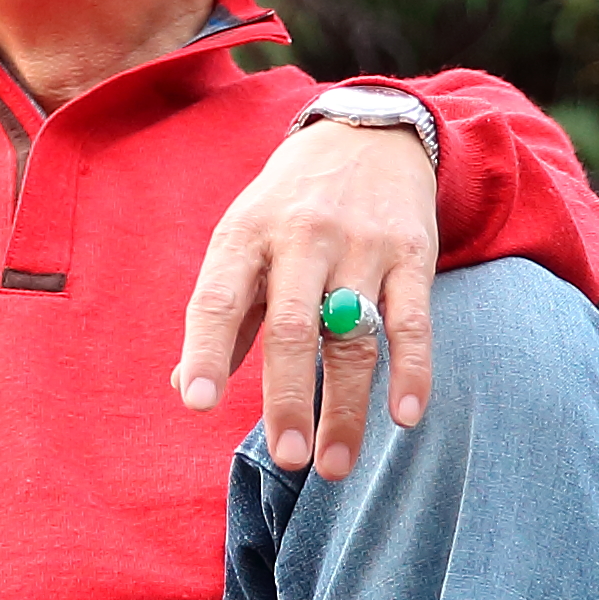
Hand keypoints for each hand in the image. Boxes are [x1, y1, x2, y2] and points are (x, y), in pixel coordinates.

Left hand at [176, 118, 441, 480]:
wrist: (367, 134)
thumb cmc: (289, 207)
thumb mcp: (242, 241)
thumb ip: (223, 317)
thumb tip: (186, 389)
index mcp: (245, 236)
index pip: (218, 298)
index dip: (206, 351)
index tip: (198, 404)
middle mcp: (301, 238)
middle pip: (292, 328)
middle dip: (289, 398)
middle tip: (288, 459)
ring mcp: (360, 245)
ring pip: (353, 336)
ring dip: (346, 407)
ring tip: (334, 465)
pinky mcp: (411, 253)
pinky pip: (412, 321)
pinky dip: (412, 371)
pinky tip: (406, 416)